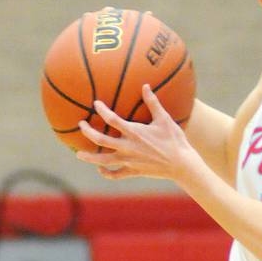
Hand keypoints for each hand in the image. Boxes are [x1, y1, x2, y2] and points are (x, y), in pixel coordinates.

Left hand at [76, 84, 193, 180]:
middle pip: (100, 139)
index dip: (102, 109)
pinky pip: (116, 174)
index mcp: (134, 132)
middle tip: (81, 125)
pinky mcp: (133, 172)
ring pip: (103, 160)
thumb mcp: (165, 119)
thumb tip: (145, 86)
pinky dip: (107, 173)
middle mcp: (128, 147)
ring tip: (79, 154)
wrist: (182, 165)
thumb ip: (153, 102)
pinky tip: (101, 170)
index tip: (96, 104)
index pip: (112, 118)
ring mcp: (129, 161)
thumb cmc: (175, 140)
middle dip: (87, 131)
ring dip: (90, 157)